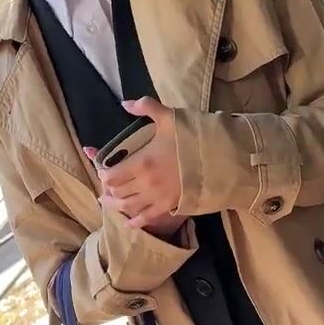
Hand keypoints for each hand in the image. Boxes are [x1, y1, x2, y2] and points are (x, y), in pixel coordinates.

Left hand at [84, 98, 185, 236]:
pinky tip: (130, 222)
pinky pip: (147, 218)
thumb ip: (146, 107)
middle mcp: (146, 184)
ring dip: (116, 205)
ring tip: (109, 202)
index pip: (111, 176)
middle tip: (107, 184)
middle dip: (109, 189)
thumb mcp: (169, 117)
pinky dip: (136, 221)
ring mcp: (158, 197)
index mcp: (142, 162)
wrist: (220, 158)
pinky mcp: (170, 206)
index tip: (103, 170)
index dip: (103, 174)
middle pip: (117, 192)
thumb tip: (125, 103)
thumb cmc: (193, 137)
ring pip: (128, 207)